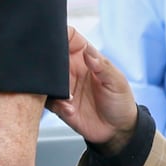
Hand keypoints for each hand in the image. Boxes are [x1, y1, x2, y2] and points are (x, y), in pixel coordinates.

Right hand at [46, 27, 137, 154]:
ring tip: (66, 94)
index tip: (55, 37)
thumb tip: (88, 52)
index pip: (68, 38)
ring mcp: (64, 87)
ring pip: (45, 78)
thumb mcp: (117, 82)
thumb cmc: (120, 101)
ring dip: (50, 84)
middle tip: (54, 69)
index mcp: (85, 58)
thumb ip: (102, 67)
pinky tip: (70, 109)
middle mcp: (71, 70)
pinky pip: (48, 101)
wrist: (118, 131)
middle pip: (51, 56)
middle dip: (48, 59)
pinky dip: (56, 104)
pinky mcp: (60, 105)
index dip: (61, 34)